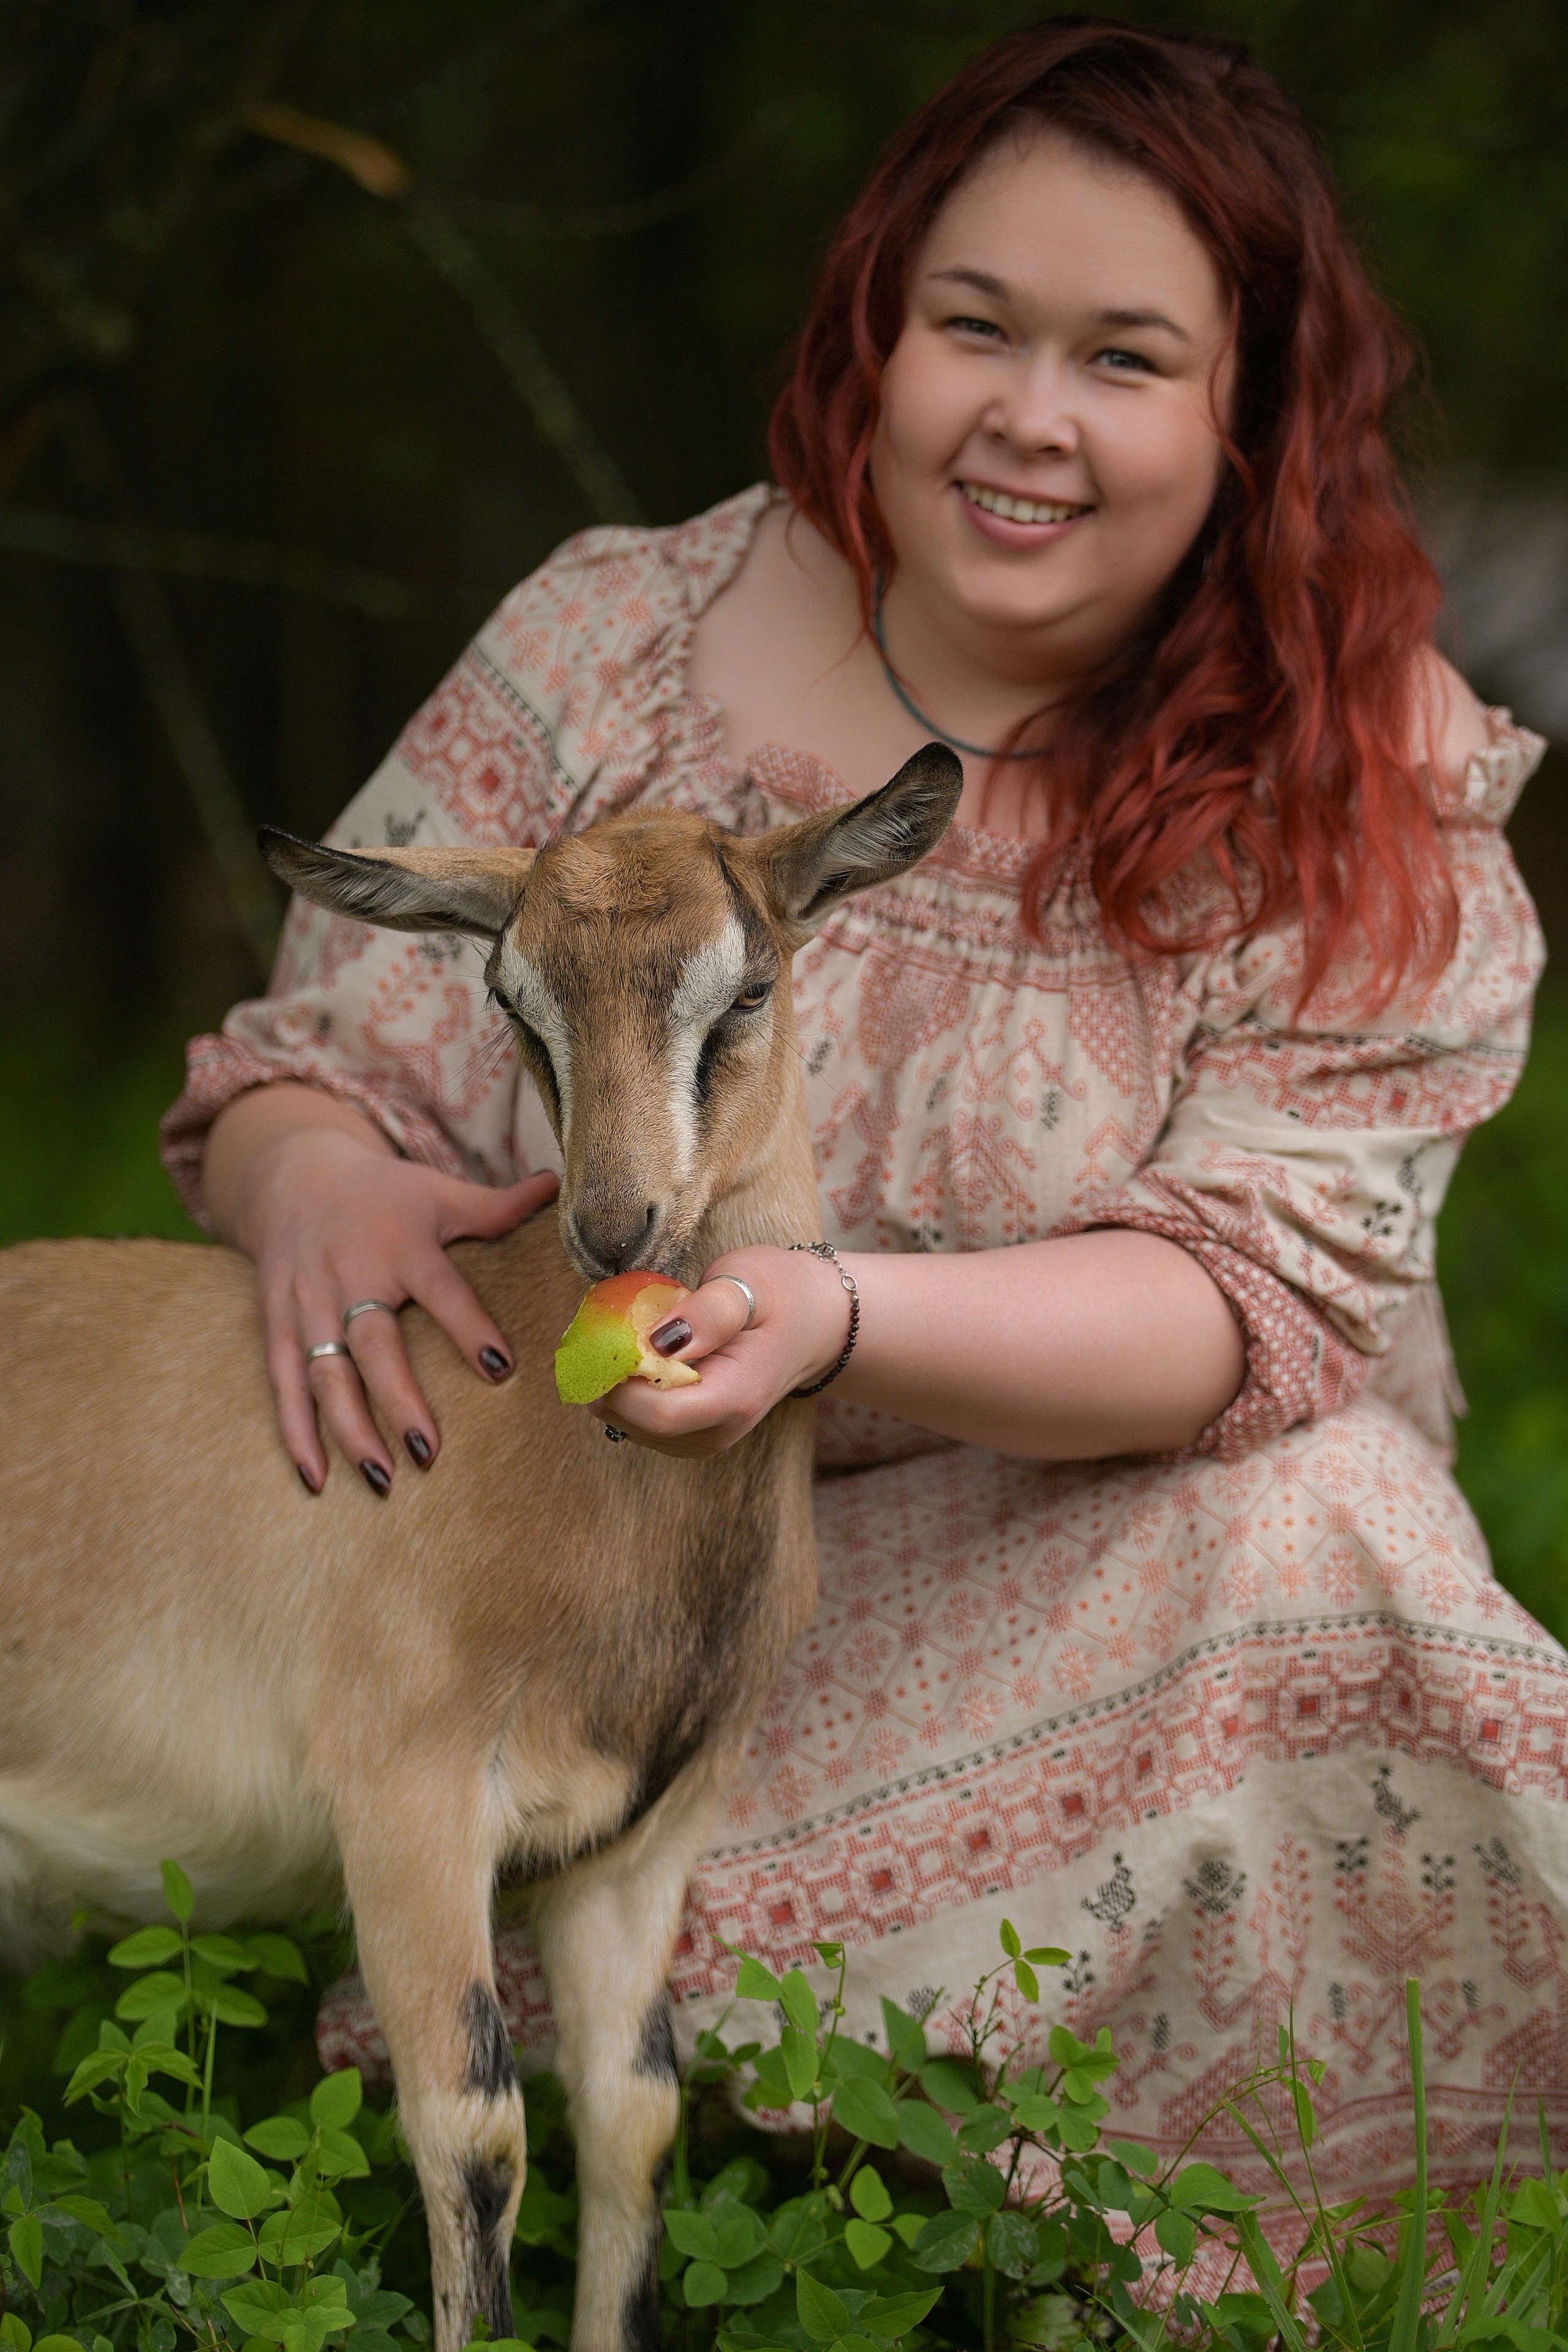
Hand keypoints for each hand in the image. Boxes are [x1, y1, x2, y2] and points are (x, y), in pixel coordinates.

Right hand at [212, 1093, 556, 1493]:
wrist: (292, 1174)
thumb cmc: (383, 1192)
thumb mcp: (438, 1192)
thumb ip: (497, 1205)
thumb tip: (558, 1185)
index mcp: (400, 1245)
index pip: (441, 1289)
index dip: (468, 1326)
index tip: (501, 1369)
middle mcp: (350, 1276)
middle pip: (373, 1344)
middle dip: (398, 1398)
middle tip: (428, 1451)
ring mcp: (307, 1304)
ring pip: (325, 1373)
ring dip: (349, 1429)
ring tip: (382, 1479)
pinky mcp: (276, 1324)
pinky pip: (284, 1384)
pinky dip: (295, 1432)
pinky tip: (315, 1479)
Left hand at [594, 1245, 851, 1457]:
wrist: (814, 1323)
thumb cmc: (782, 1294)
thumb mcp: (750, 1281)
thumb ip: (707, 1312)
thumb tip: (659, 1341)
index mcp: (734, 1399)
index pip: (657, 1415)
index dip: (618, 1380)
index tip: (605, 1334)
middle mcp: (717, 1432)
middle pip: (634, 1425)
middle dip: (606, 1378)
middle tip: (601, 1327)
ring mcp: (703, 1439)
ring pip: (628, 1426)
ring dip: (610, 1382)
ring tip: (619, 1335)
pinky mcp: (690, 1433)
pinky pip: (637, 1421)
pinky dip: (623, 1388)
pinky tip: (632, 1354)